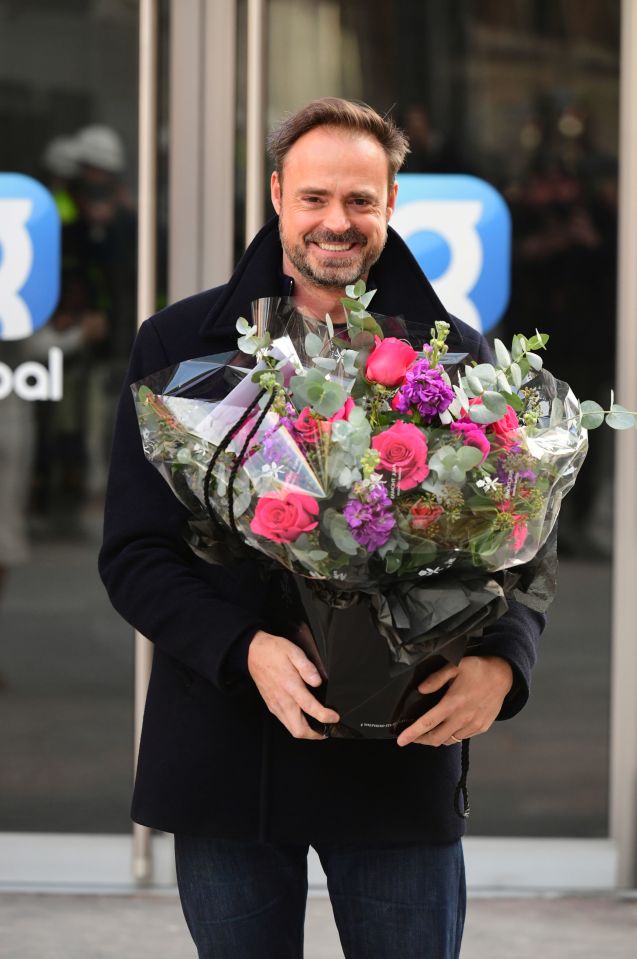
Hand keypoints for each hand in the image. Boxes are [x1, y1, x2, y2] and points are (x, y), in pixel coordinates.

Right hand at [247, 630, 338, 739]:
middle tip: (327, 729)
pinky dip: (296, 726)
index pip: (310, 708)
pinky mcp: (271, 705)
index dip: (325, 716)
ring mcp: (275, 705)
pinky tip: (304, 718)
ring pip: (291, 729)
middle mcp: (282, 700)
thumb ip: (307, 667)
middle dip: (315, 735)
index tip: (335, 717)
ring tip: (319, 726)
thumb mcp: (294, 652)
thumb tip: (318, 681)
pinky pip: (285, 722)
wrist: (253, 653)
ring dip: (306, 732)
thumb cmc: (274, 651)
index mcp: (290, 686)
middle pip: (299, 730)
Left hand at [396, 656, 512, 747]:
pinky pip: (462, 737)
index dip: (412, 734)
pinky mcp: (481, 728)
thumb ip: (435, 678)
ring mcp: (473, 725)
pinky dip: (452, 735)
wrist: (503, 675)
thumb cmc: (477, 668)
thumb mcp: (454, 666)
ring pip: (449, 740)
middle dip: (421, 740)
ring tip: (430, 730)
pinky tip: (449, 726)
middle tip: (413, 736)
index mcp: (453, 703)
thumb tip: (421, 690)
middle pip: (436, 738)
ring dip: (437, 738)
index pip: (428, 723)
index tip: (401, 741)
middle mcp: (463, 718)